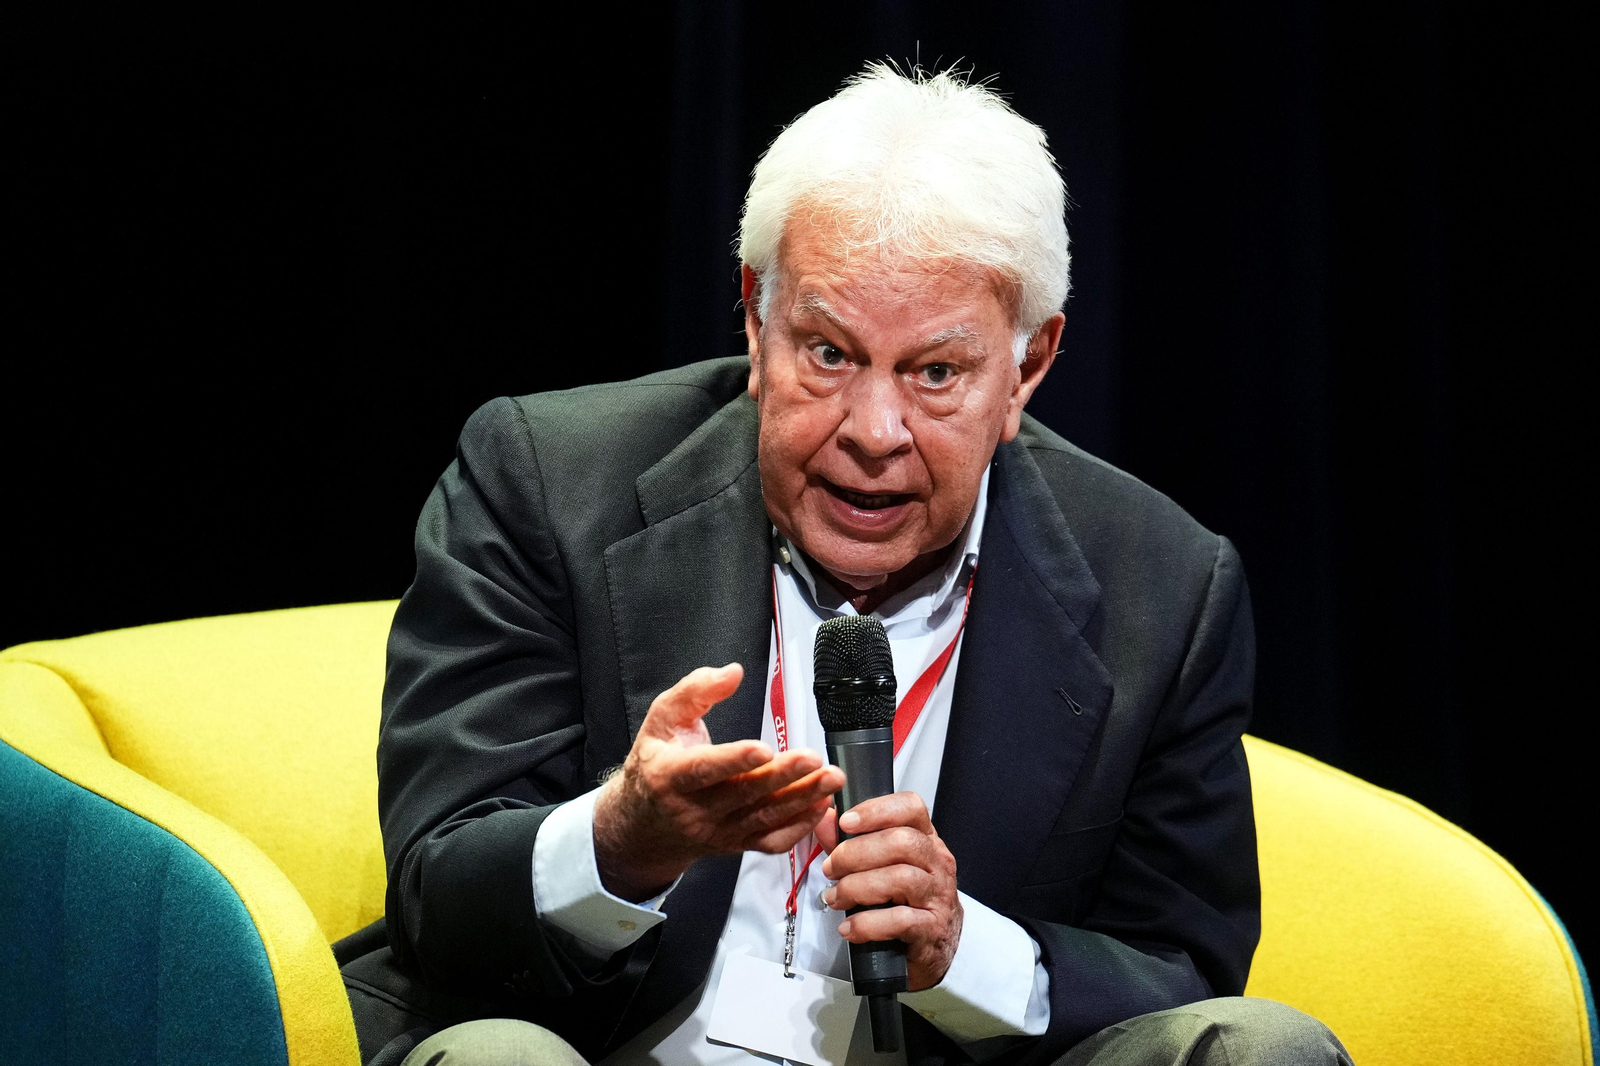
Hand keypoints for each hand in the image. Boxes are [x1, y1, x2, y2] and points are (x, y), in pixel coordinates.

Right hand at [593, 663, 845, 900]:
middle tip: (813, 758)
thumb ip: (696, 691)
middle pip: (743, 793)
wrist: (642, 823)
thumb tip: (733, 672)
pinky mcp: (735, 844)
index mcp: (670, 775)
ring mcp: (716, 831)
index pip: (703, 769)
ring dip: (801, 799)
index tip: (764, 749)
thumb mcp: (662, 719)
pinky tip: (821, 806)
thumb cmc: (655, 763)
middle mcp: (693, 810)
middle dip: (782, 776)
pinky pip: (771, 842)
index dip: (734, 760)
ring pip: (763, 818)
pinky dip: (799, 827)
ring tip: (830, 778)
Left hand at [817, 792, 962, 990]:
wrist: (938, 948)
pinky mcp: (932, 929)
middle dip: (856, 853)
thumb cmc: (907, 901)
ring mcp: (938, 896)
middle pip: (902, 842)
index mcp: (926, 840)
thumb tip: (824, 819)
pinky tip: (849, 928)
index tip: (845, 822)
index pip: (912, 808)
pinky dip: (867, 923)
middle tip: (830, 869)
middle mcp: (938, 863)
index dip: (877, 809)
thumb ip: (851, 843)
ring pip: (901, 878)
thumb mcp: (881, 867)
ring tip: (835, 898)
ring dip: (857, 887)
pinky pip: (900, 920)